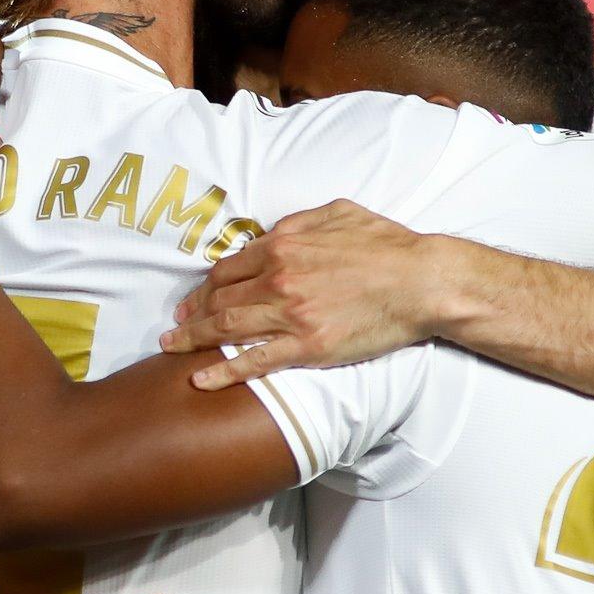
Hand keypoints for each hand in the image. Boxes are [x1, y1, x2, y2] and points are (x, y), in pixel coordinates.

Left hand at [158, 200, 451, 389]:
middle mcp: (278, 279)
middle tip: (176, 324)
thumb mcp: (338, 213)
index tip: (197, 296)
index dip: (207, 284)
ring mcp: (290, 315)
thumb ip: (299, 221)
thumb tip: (271, 231)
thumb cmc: (387, 244)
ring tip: (172, 346)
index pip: (229, 268)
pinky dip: (222, 371)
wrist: (421, 281)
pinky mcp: (307, 347)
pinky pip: (254, 361)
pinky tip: (200, 380)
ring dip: (193, 338)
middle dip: (193, 312)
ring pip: (227, 327)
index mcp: (283, 245)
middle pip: (220, 297)